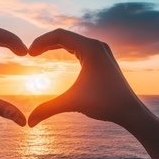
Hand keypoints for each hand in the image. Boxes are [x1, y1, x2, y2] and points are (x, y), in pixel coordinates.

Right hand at [28, 28, 144, 127]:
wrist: (130, 111)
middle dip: (45, 43)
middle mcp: (97, 45)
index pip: (59, 35)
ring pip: (72, 41)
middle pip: (64, 36)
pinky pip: (80, 47)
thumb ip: (48, 109)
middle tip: (31, 54)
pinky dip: (65, 50)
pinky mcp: (103, 58)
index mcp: (90, 48)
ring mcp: (101, 50)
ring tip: (39, 53)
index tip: (29, 54)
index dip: (41, 42)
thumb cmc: (105, 104)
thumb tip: (29, 123)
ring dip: (55, 45)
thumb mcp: (72, 103)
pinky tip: (57, 58)